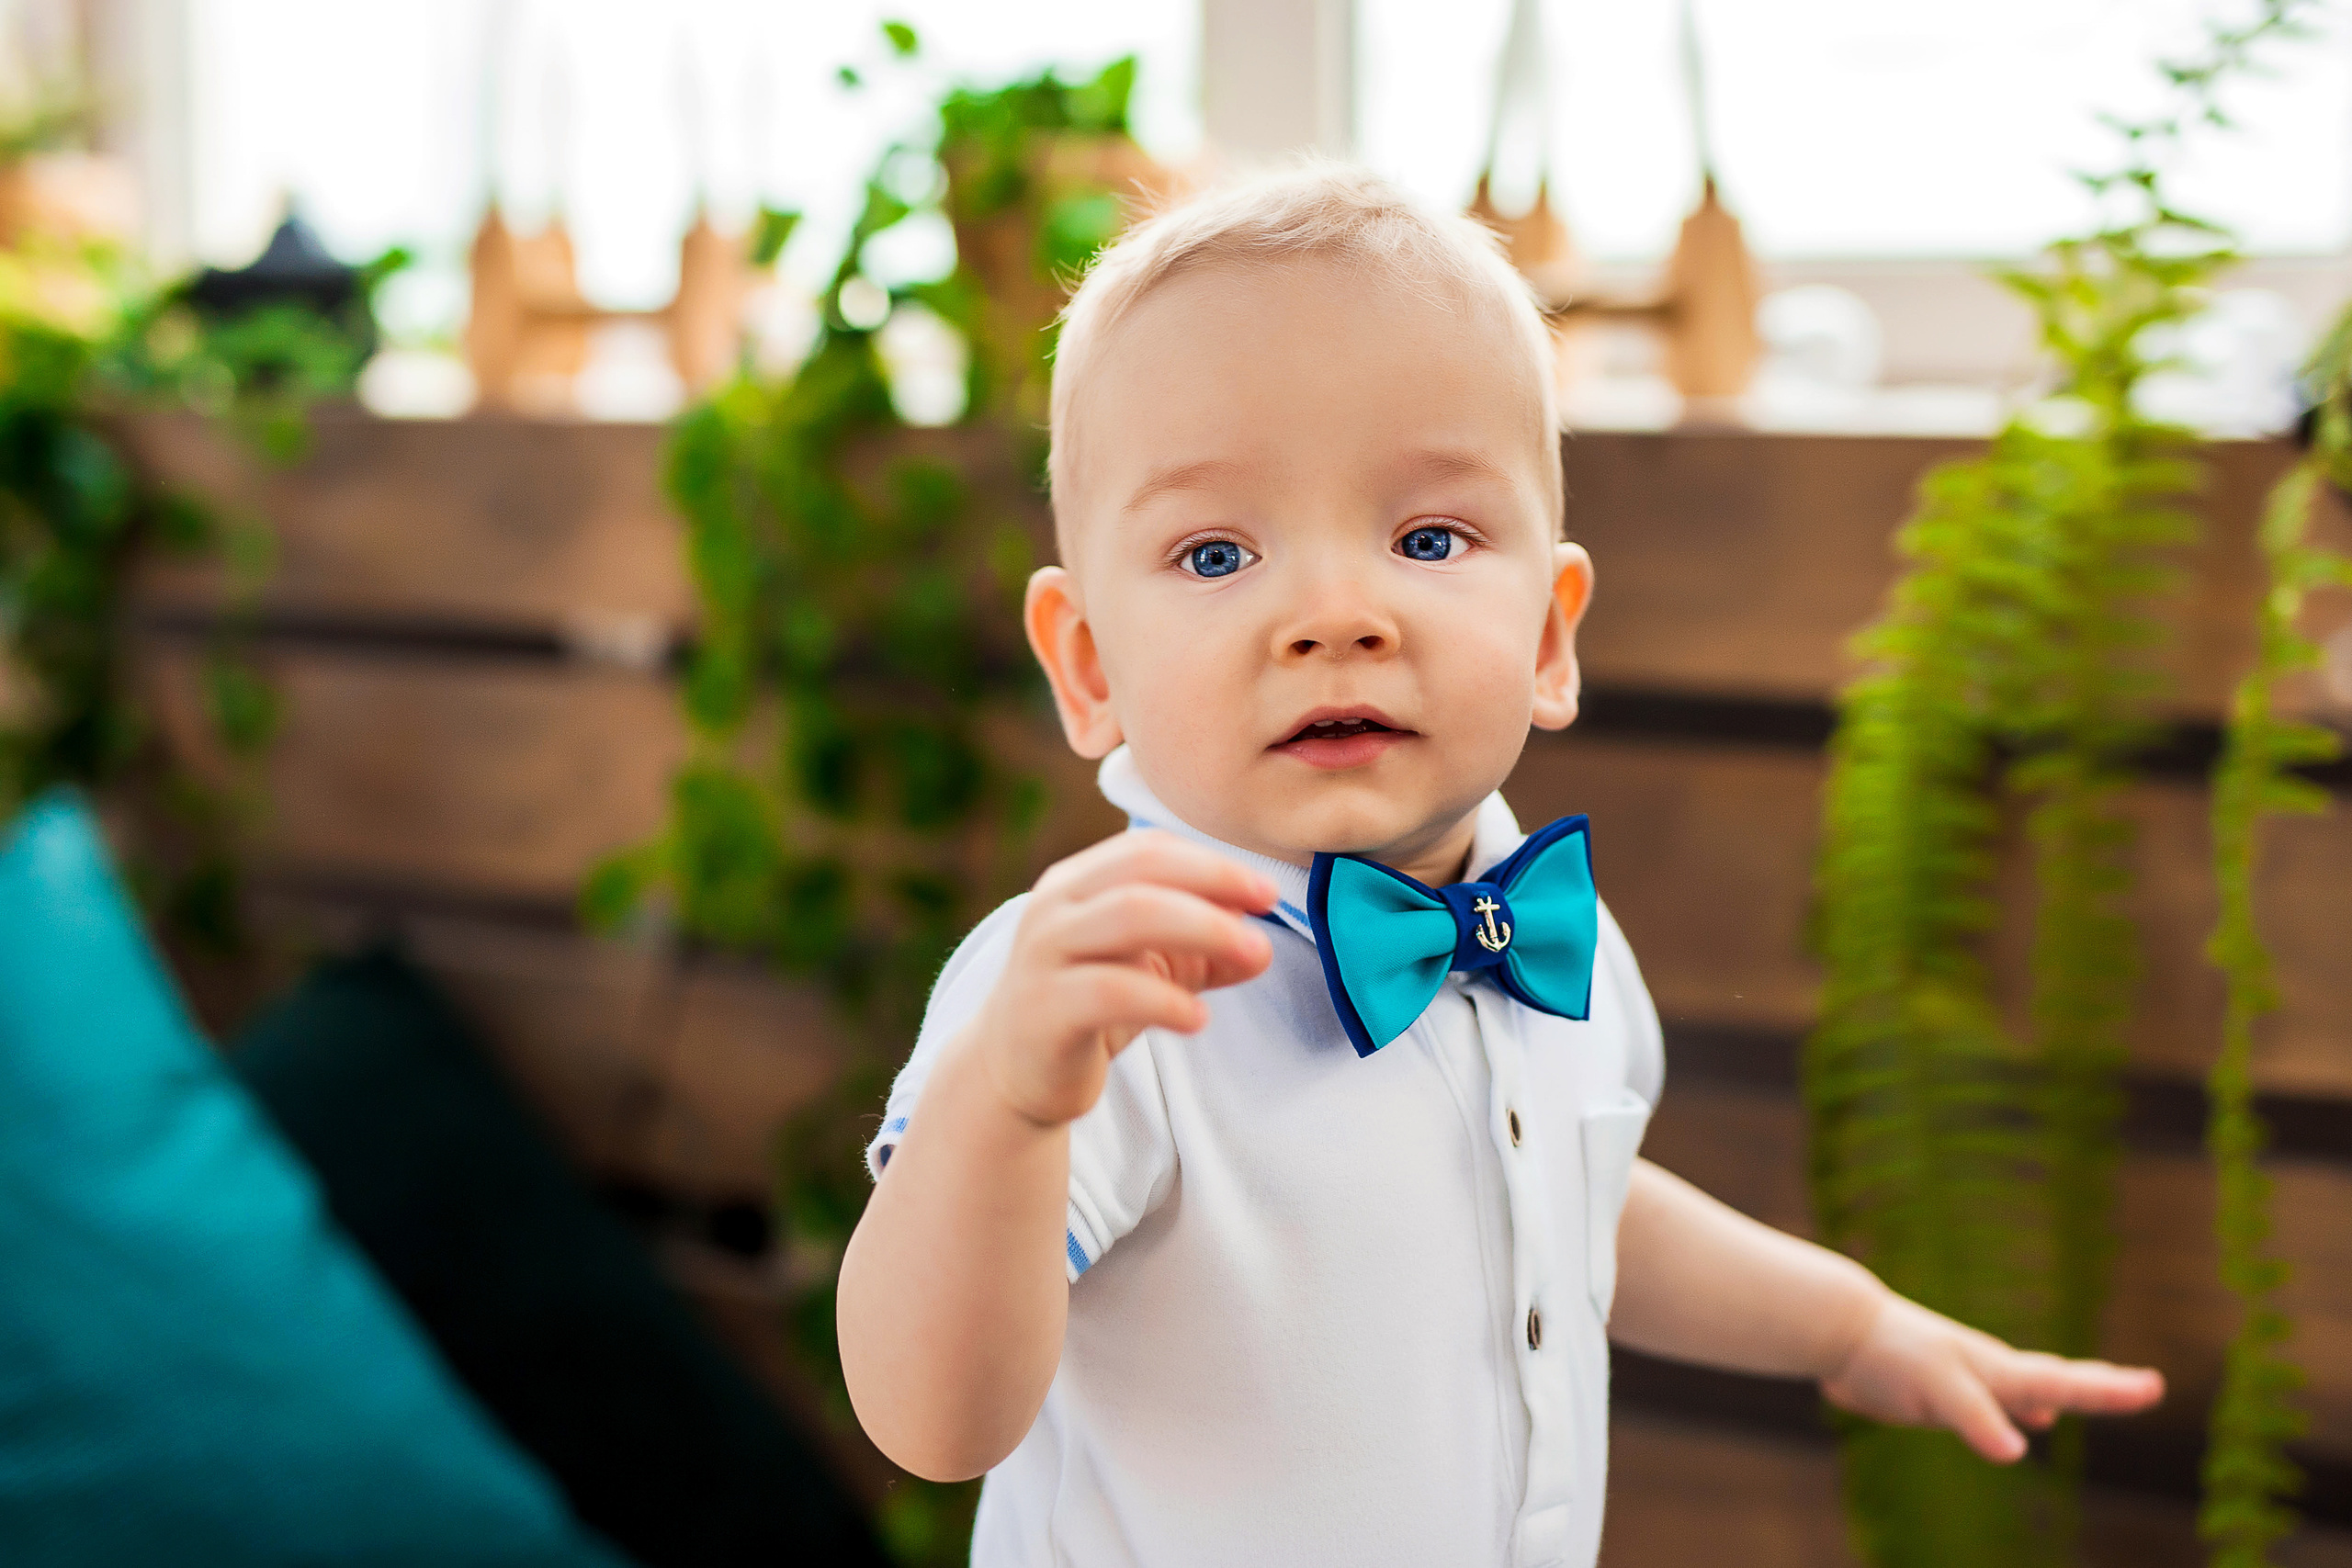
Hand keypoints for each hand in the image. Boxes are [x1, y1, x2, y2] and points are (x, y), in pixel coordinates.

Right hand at [968, 831, 1275, 1127]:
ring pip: (1129, 916)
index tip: (1265, 893)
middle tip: (1268, 914)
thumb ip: (1205, 950)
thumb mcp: (1153, 968)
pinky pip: (1109, 990)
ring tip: (1254, 956)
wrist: (1012, 1072)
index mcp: (1078, 882)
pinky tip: (1199, 1018)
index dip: (1212, 863)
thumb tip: (1261, 946)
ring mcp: (1043, 954)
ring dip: (1204, 929)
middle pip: (1143, 871)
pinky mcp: (1042, 1008)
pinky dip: (1164, 999)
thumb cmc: (1087, 1006)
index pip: (1149, 850)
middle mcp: (1054, 906)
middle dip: (1215, 884)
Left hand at [1822, 1292, 2165, 1462]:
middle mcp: (1993, 1373)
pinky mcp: (1945, 1394)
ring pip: (2031, 1389)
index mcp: (2000, 1371)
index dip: (2111, 1391)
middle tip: (2149, 1386)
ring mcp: (1971, 1380)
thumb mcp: (1938, 1388)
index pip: (2067, 1383)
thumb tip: (2019, 1451)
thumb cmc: (1892, 1353)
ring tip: (2096, 1397)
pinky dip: (2023, 1410)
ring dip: (2067, 1394)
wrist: (1843, 1331)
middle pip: (2059, 1380)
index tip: (2155, 1386)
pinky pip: (1998, 1405)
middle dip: (2103, 1387)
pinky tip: (2030, 1420)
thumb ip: (1977, 1420)